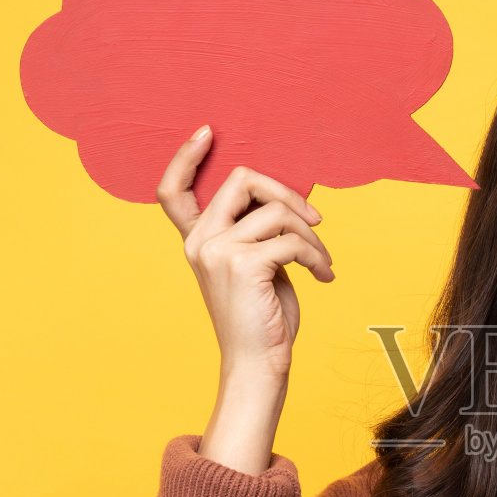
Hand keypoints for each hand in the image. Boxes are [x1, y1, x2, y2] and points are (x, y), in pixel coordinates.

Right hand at [154, 126, 335, 380]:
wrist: (258, 363)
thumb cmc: (261, 317)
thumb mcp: (254, 267)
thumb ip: (255, 232)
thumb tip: (288, 199)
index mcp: (197, 241)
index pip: (173, 191)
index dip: (186, 157)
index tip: (208, 132)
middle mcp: (200, 242)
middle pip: (242, 181)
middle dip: (286, 192)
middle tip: (314, 221)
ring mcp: (219, 251)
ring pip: (278, 212)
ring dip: (311, 236)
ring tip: (322, 262)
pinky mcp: (245, 265)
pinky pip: (292, 240)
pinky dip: (316, 256)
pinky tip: (323, 276)